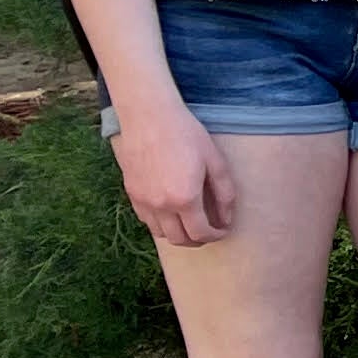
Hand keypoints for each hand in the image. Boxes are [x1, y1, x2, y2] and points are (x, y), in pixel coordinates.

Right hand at [111, 103, 237, 251]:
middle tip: (208, 230)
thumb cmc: (186, 135)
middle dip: (197, 240)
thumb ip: (224, 193)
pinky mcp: (131, 193)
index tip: (222, 230)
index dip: (215, 236)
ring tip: (190, 222)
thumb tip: (226, 219)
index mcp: (184, 199)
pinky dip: (160, 223)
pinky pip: (146, 219)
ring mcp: (142, 201)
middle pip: (179, 240)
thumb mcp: (215, 162)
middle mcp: (160, 205)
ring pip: (160, 233)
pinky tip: (171, 211)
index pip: (200, 233)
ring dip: (177, 234)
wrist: (149, 117)